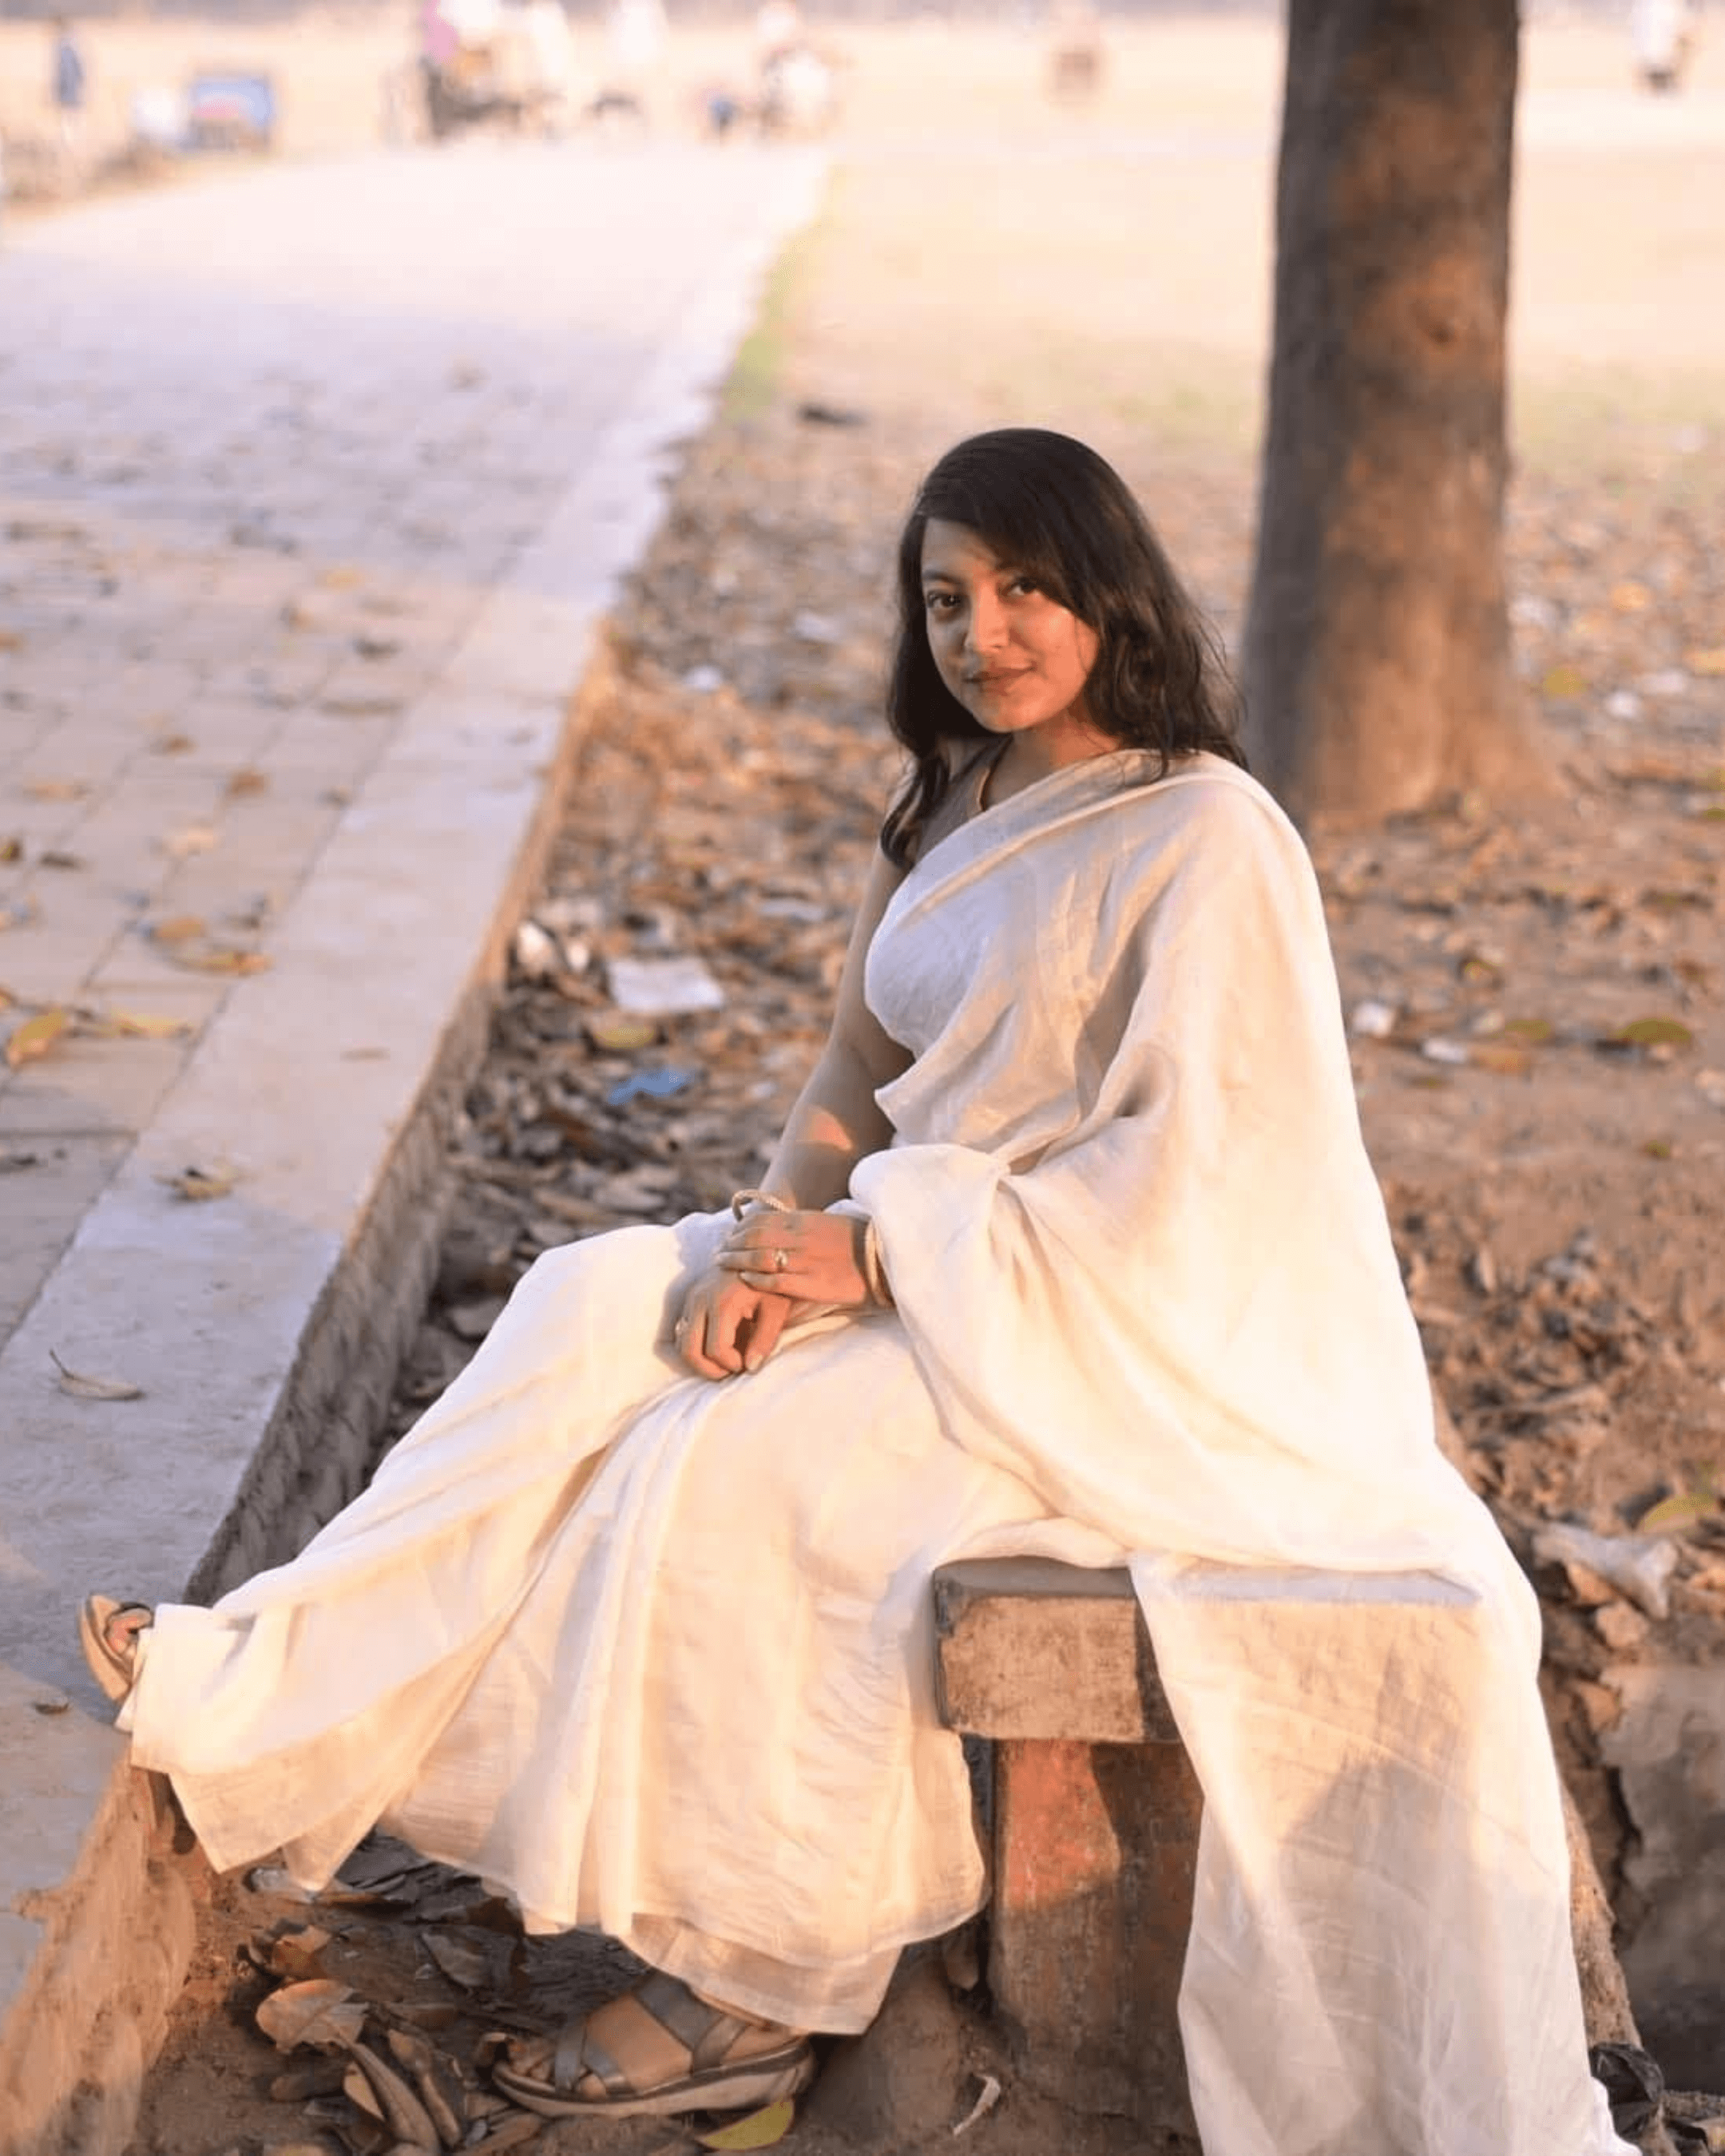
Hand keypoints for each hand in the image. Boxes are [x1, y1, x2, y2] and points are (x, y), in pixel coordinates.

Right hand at [673, 1263, 793, 1380]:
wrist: (758, 1251)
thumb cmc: (771, 1281)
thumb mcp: (776, 1309)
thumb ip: (765, 1340)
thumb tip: (750, 1368)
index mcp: (723, 1303)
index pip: (716, 1350)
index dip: (731, 1365)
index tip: (747, 1365)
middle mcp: (700, 1301)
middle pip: (689, 1351)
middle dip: (709, 1370)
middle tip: (731, 1370)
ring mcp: (691, 1299)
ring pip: (681, 1344)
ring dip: (700, 1360)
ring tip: (725, 1360)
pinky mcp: (689, 1300)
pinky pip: (683, 1332)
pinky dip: (695, 1346)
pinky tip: (717, 1346)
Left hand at [713, 1208, 869, 1308]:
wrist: (888, 1260)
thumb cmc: (861, 1244)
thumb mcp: (829, 1225)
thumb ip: (804, 1228)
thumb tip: (783, 1232)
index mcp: (806, 1221)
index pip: (761, 1220)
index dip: (740, 1228)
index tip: (729, 1236)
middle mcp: (801, 1237)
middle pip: (754, 1237)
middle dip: (732, 1244)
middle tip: (718, 1253)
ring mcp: (805, 1260)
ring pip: (759, 1257)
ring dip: (736, 1261)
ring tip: (723, 1266)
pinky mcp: (812, 1283)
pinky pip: (776, 1281)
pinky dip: (756, 1280)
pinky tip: (745, 1281)